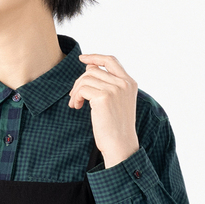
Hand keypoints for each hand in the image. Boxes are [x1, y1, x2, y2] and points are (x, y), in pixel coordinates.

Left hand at [68, 53, 139, 167]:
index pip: (111, 61)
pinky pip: (82, 89)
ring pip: (86, 78)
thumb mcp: (117, 103)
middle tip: (74, 97)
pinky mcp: (103, 97)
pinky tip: (77, 106)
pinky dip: (76, 97)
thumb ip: (109, 86)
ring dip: (76, 91)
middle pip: (93, 70)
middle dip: (80, 82)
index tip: (82, 59)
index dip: (95, 57)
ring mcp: (114, 89)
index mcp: (130, 83)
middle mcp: (123, 83)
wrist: (120, 146)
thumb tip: (89, 69)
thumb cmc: (116, 129)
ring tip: (75, 104)